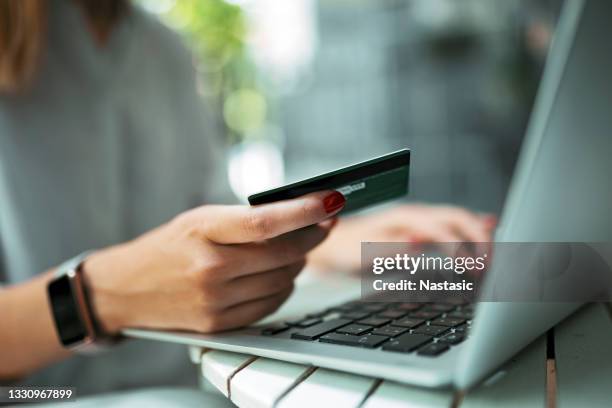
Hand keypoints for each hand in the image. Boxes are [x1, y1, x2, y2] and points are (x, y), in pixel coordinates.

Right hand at [83, 191, 345, 334]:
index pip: (265, 222)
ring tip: (298, 248)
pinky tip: (280, 273)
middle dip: (313, 235)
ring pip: (284, 280)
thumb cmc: (168, 246)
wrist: (127, 288)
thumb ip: (245, 219)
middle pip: (283, 254)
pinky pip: (272, 305)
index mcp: (202, 231)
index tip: (332, 200)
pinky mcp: (219, 325)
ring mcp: (214, 301)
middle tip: (325, 221)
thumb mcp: (200, 220)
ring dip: (300, 262)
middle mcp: (209, 268)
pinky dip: (284, 287)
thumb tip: (300, 215)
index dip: (305, 211)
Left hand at [308, 204, 495, 271]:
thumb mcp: (365, 249)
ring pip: (457, 222)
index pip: (445, 227)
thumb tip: (422, 243)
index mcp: (406, 217)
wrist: (328, 243)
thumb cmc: (344, 247)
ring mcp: (418, 223)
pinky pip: (450, 229)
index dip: (464, 246)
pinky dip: (470, 231)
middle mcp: (416, 216)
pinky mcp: (418, 233)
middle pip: (458, 219)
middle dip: (480, 238)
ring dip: (479, 235)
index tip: (477, 266)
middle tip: (494, 263)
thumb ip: (394, 246)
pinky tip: (487, 231)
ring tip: (499, 251)